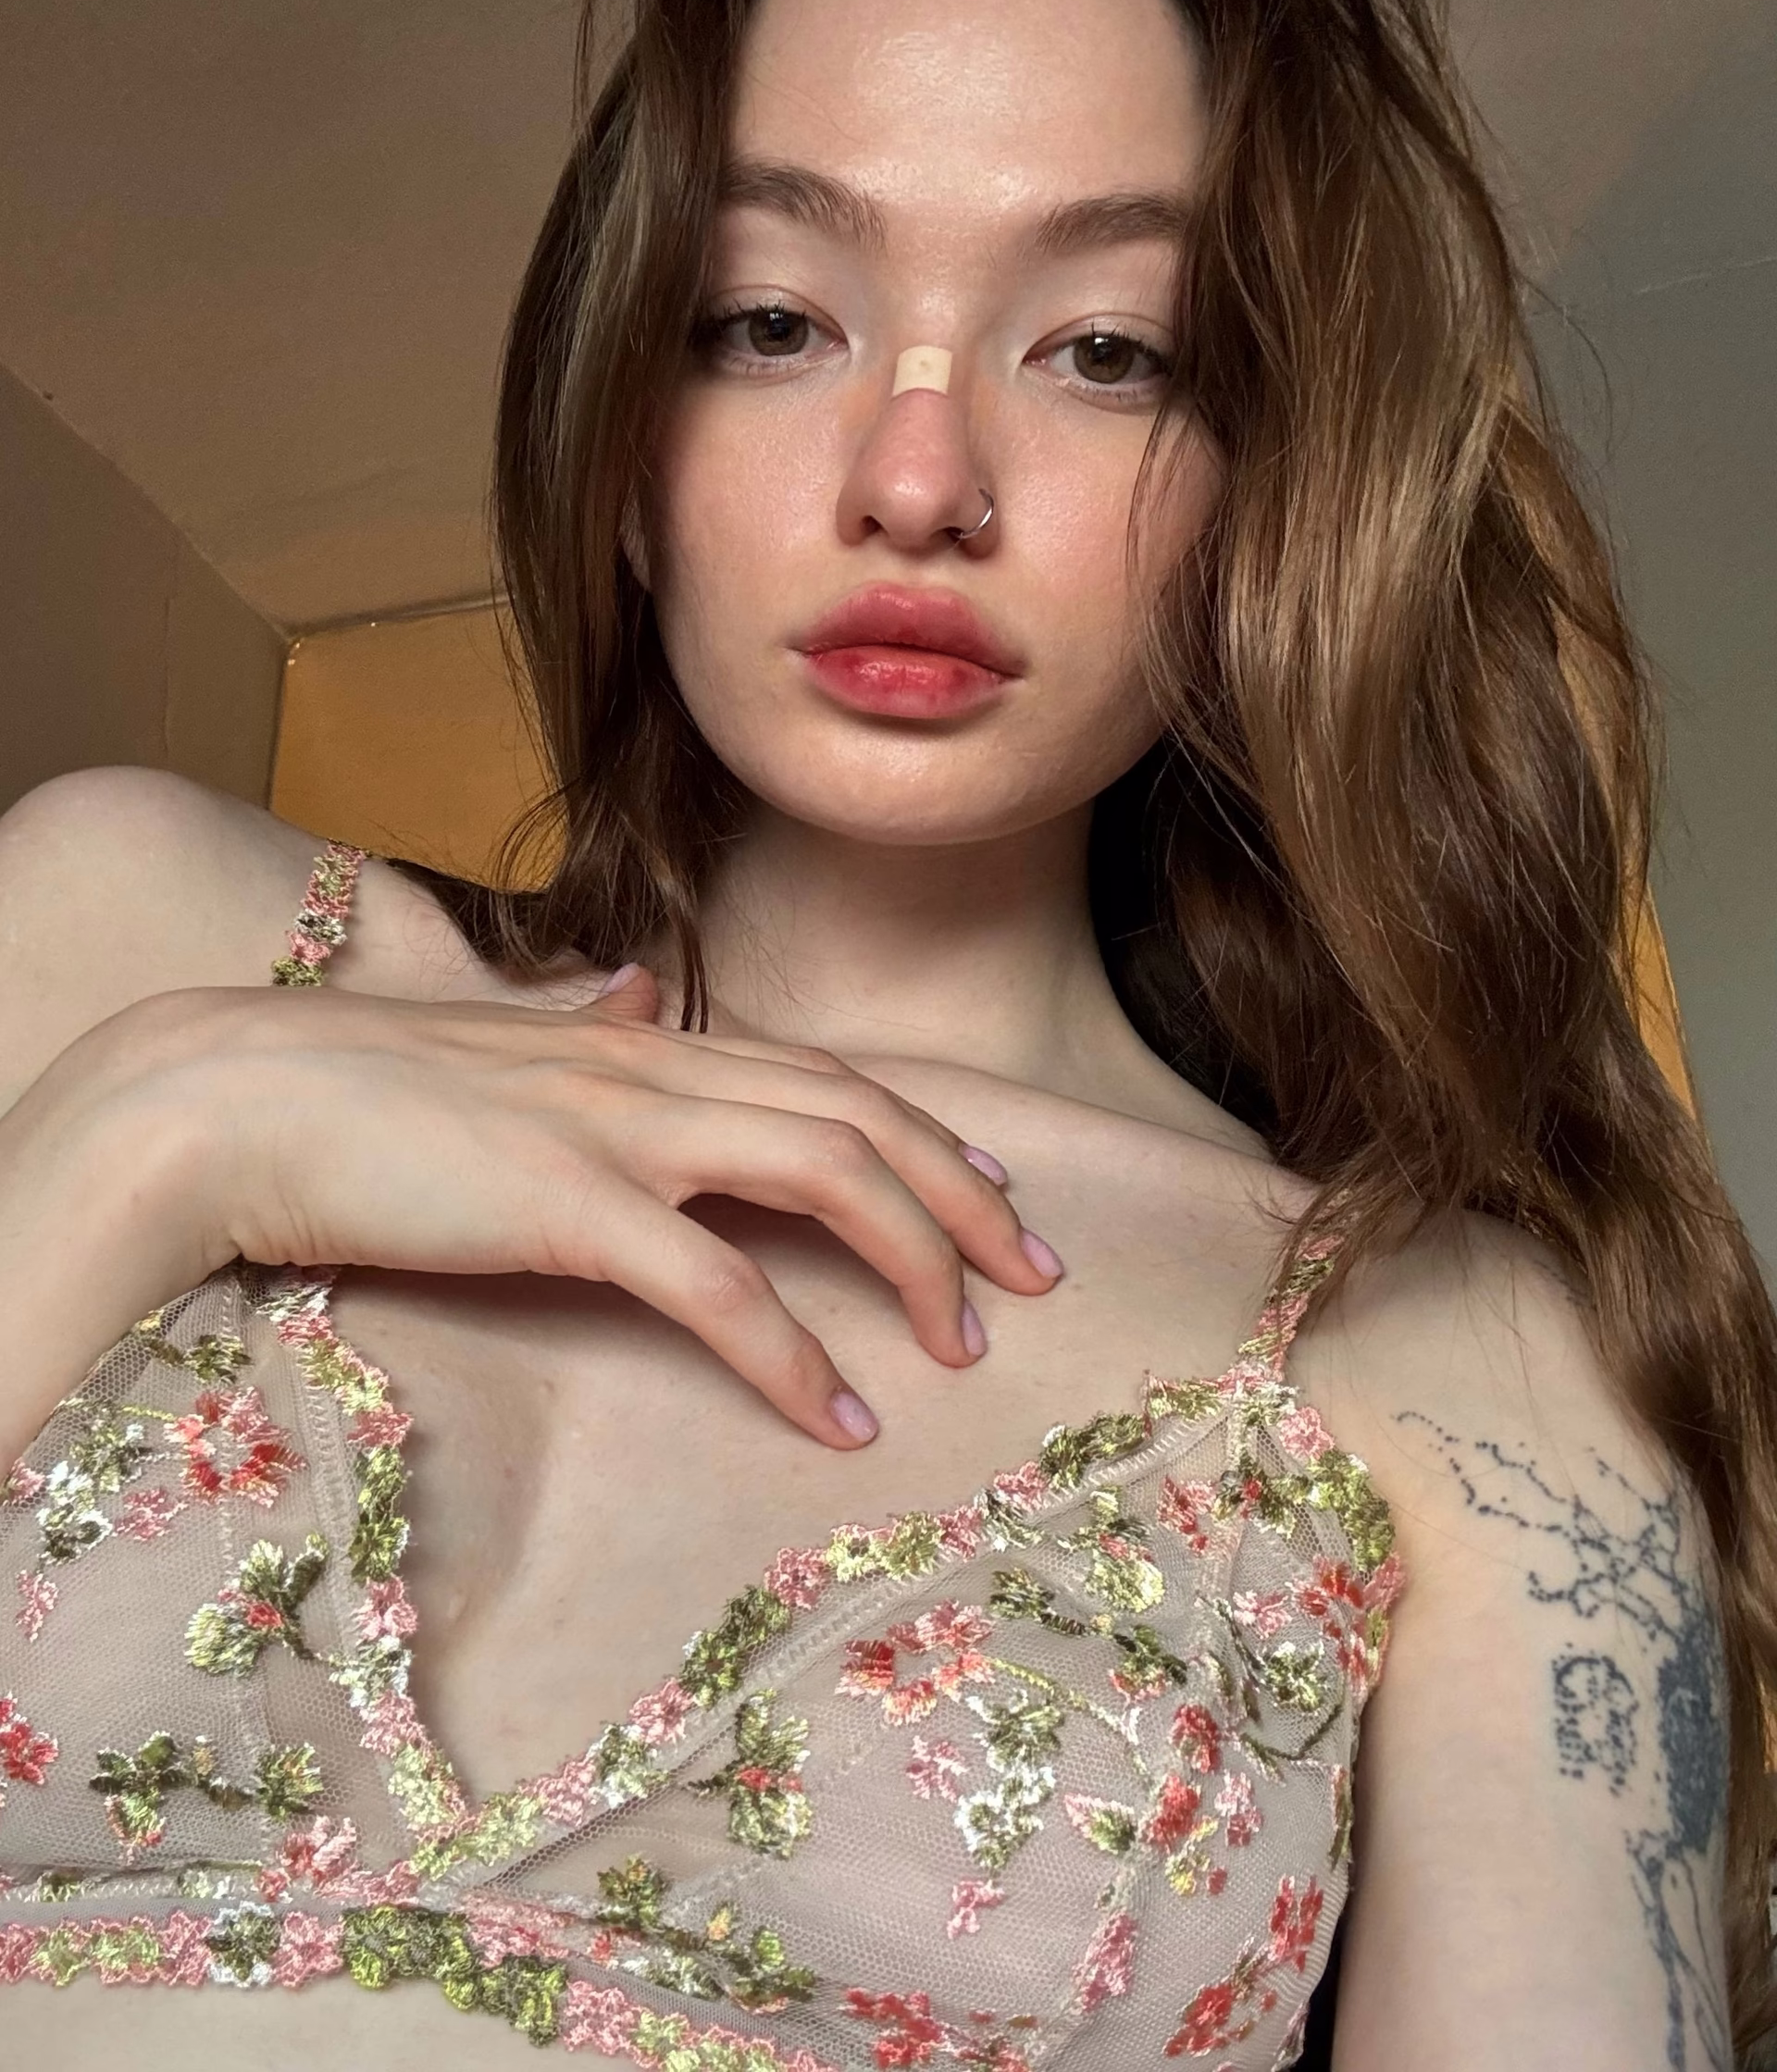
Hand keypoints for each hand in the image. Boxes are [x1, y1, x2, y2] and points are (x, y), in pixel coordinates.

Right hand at [19, 967, 1058, 1452]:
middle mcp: (652, 1069)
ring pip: (818, 1173)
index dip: (924, 1135)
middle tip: (1034, 1279)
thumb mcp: (492, 1045)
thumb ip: (572, 1025)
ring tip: (962, 1348)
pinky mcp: (563, 1204)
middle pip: (856, 1116)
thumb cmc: (357, 1084)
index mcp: (641, 1045)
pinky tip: (836, 1419)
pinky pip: (712, 1285)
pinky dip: (789, 1353)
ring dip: (909, 1261)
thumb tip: (629, 995)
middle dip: (963, 1196)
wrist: (235, 1094)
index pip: (824, 1075)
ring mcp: (613, 1130)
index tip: (990, 1198)